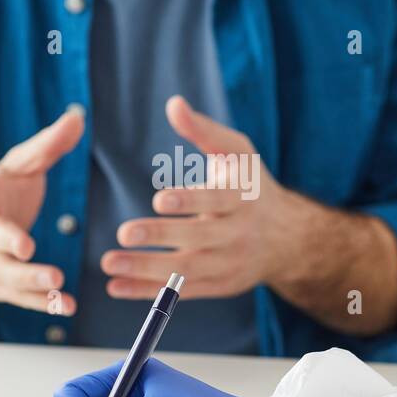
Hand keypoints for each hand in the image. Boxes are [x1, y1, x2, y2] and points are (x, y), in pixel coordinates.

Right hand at [0, 109, 83, 314]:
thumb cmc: (0, 195)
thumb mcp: (18, 167)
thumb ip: (46, 147)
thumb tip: (77, 118)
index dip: (2, 235)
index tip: (25, 246)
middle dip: (20, 271)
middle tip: (51, 275)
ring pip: (8, 284)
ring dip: (35, 289)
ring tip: (61, 290)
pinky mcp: (4, 287)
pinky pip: (22, 299)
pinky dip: (44, 303)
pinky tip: (67, 305)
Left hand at [101, 95, 298, 299]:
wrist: (288, 238)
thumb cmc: (252, 186)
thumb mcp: (238, 152)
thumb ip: (204, 130)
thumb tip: (173, 105)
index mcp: (243, 198)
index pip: (215, 201)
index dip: (189, 202)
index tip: (158, 200)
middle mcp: (238, 234)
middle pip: (198, 239)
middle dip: (160, 237)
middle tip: (123, 233)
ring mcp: (228, 264)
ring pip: (187, 270)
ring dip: (145, 269)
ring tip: (109, 262)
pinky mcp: (218, 285)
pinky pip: (181, 291)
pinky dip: (148, 292)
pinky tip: (116, 286)